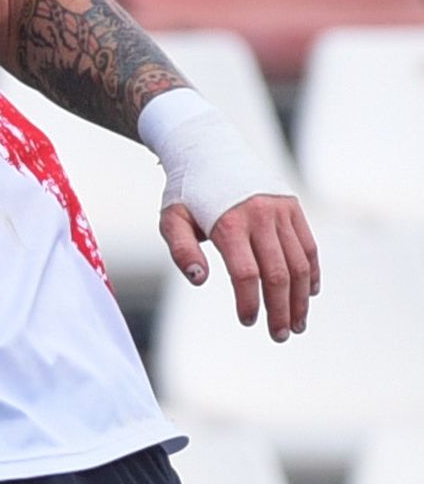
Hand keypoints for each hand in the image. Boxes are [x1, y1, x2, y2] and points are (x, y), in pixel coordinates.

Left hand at [161, 192, 320, 340]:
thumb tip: (199, 280)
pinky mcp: (291, 206)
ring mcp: (280, 210)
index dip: (250, 302)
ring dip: (301, 297)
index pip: (246, 274)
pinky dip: (312, 271)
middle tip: (280, 335)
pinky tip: (309, 294)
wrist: (209, 148)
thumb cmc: (186, 192)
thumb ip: (181, 250)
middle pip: (278, 273)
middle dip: (281, 309)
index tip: (248, 321)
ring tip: (297, 323)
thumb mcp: (171, 219)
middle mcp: (260, 216)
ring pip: (300, 262)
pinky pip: (308, 244)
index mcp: (230, 223)